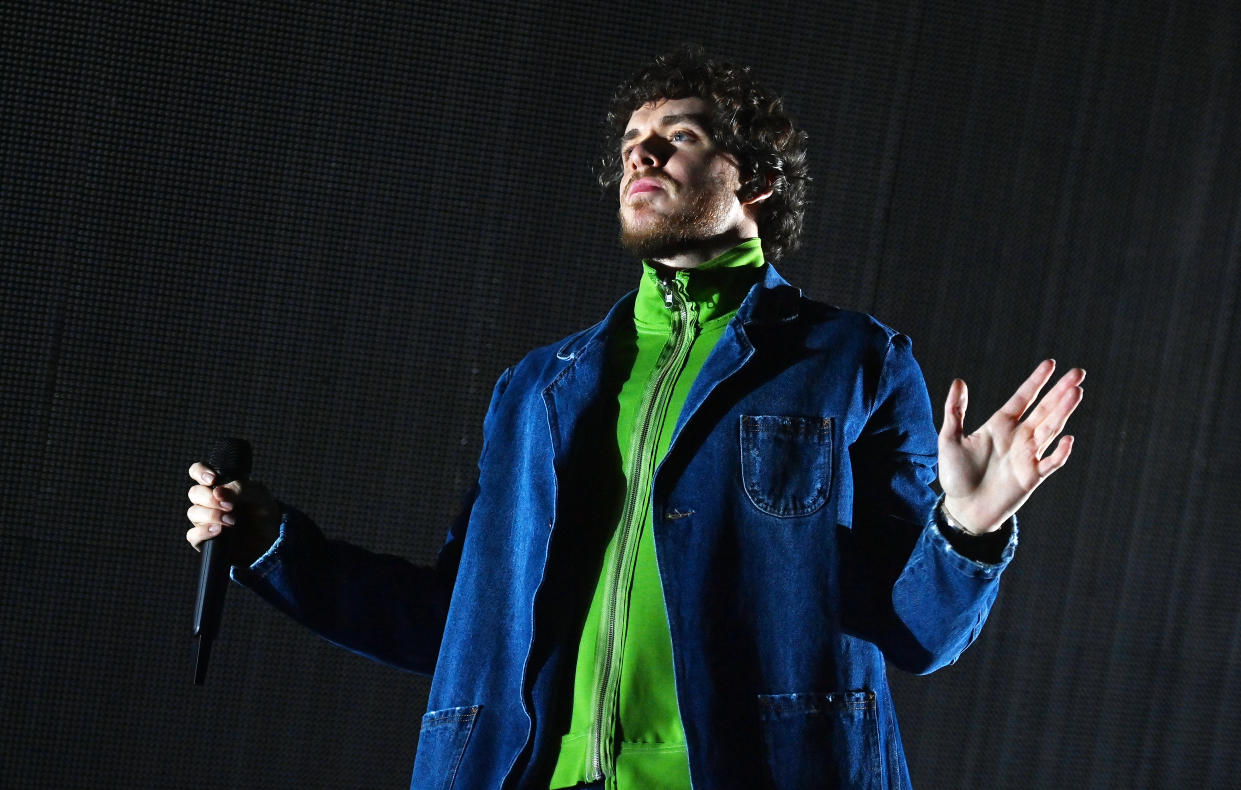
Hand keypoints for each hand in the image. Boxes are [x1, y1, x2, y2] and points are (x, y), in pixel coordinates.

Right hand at [185, 462, 280, 562]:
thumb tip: (217, 492)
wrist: (272, 538)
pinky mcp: (205, 539)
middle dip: (209, 498)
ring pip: (193, 513)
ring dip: (211, 515)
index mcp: (219, 485)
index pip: (198, 471)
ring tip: (231, 521)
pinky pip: (193, 535)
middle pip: (194, 493)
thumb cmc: (263, 511)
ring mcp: (205, 520)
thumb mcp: (258, 494)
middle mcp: (208, 501)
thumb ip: (239, 489)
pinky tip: (219, 531)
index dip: (200, 472)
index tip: (212, 479)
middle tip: (230, 506)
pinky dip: (204, 532)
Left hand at [937, 360, 1084, 533]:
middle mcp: (1019, 436)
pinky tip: (1067, 438)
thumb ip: (955, 411)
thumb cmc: (955, 474)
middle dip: (1060, 391)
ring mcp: (1027, 456)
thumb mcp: (950, 439)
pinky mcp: (1031, 476)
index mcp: (1000, 424)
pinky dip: (1059, 452)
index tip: (1050, 364)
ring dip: (1063, 411)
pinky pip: (1050, 462)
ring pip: (1051, 429)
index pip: (1023, 398)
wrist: (963, 509)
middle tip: (1078, 372)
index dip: (1036, 381)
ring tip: (1076, 392)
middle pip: (1044, 409)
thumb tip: (959, 381)